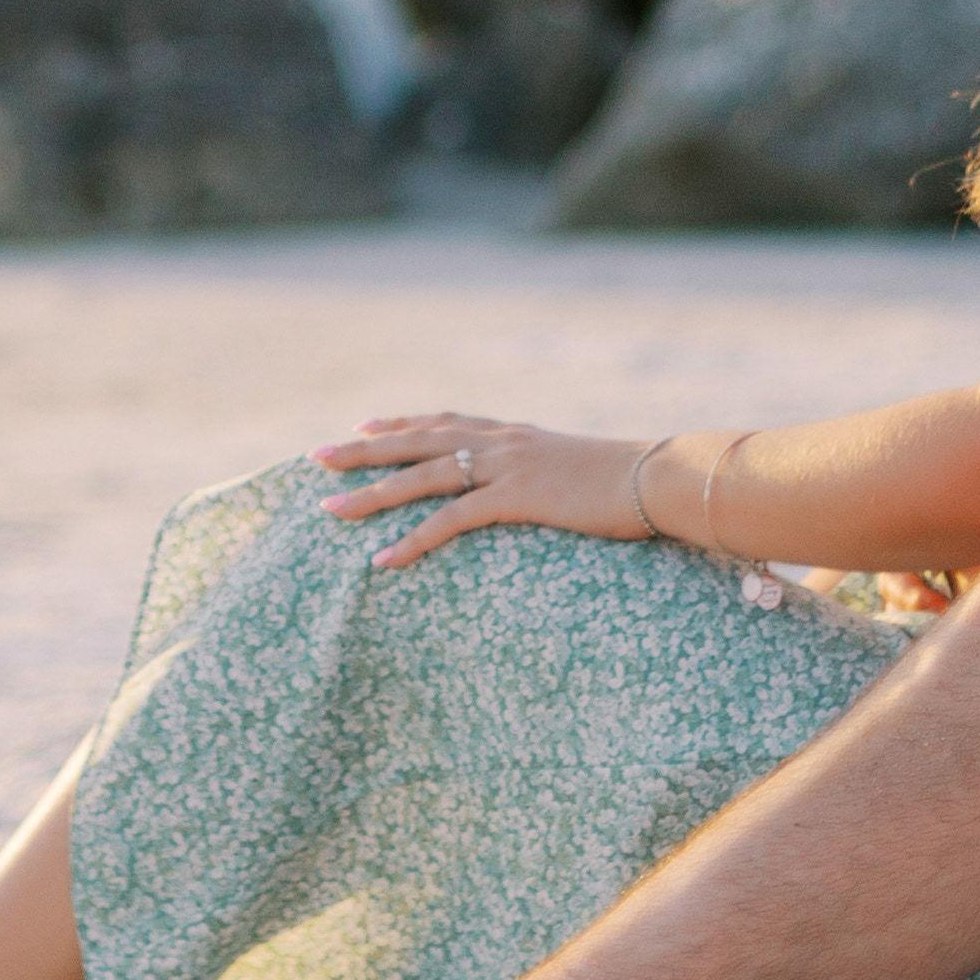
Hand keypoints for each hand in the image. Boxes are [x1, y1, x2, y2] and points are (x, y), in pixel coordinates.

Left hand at [313, 410, 646, 573]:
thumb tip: (546, 487)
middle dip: (364, 450)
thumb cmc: (632, 481)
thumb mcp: (579, 468)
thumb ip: (550, 472)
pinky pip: (451, 520)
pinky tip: (383, 559)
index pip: (444, 421)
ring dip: (372, 495)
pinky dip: (413, 540)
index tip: (364, 426)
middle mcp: (501, 440)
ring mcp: (506, 466)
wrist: (662, 477)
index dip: (401, 423)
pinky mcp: (516, 497)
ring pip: (422, 477)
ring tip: (329, 510)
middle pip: (416, 441)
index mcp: (514, 432)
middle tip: (318, 457)